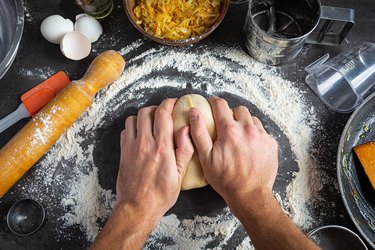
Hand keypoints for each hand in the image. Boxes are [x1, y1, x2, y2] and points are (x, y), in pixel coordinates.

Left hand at [116, 98, 193, 222]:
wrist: (137, 207)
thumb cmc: (161, 194)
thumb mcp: (179, 175)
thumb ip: (184, 150)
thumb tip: (187, 130)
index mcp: (161, 147)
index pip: (163, 115)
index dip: (168, 104)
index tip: (173, 103)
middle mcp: (144, 143)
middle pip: (146, 112)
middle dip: (156, 108)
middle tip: (164, 113)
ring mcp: (131, 147)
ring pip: (133, 119)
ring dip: (143, 117)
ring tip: (151, 123)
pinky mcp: (123, 153)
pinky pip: (125, 131)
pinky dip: (133, 127)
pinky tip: (140, 134)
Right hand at [189, 97, 277, 209]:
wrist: (250, 195)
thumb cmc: (225, 179)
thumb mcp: (205, 157)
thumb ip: (199, 132)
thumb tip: (194, 112)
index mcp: (230, 130)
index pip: (221, 105)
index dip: (214, 103)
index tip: (212, 106)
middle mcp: (248, 129)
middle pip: (239, 109)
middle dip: (231, 114)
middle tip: (226, 127)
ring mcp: (262, 135)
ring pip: (252, 119)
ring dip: (245, 124)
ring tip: (239, 138)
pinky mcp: (271, 143)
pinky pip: (262, 131)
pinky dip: (255, 134)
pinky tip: (249, 146)